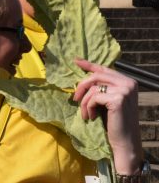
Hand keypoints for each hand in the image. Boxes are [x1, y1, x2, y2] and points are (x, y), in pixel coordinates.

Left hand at [73, 58, 143, 174]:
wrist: (124, 141)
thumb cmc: (114, 121)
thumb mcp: (108, 100)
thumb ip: (102, 87)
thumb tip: (84, 74)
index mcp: (128, 81)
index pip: (104, 68)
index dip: (88, 65)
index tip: (75, 61)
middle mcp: (128, 83)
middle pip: (96, 76)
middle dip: (81, 87)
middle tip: (74, 99)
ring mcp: (125, 90)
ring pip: (93, 88)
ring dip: (84, 102)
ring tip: (84, 113)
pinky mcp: (118, 99)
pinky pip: (94, 98)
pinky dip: (88, 107)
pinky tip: (91, 117)